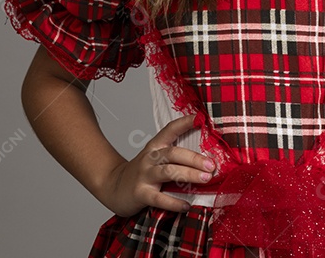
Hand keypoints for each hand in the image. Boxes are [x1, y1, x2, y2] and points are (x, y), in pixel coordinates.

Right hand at [102, 114, 216, 216]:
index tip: (201, 118)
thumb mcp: (155, 158)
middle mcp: (150, 158)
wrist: (113, 186)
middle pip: (173, 153)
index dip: (185, 122)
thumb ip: (175, 156)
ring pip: (168, 172)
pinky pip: (159, 198)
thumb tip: (208, 158)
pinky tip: (186, 205)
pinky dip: (174, 202)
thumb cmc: (142, 173)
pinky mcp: (140, 193)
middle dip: (194, 158)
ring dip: (189, 174)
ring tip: (205, 179)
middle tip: (211, 165)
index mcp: (155, 146)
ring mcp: (144, 175)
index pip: (170, 129)